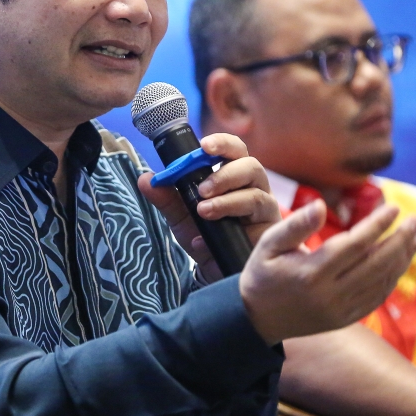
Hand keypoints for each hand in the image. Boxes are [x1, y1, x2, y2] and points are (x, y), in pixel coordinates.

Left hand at [137, 133, 280, 282]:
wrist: (217, 272)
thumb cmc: (205, 238)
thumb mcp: (181, 218)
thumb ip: (166, 199)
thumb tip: (145, 179)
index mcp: (233, 177)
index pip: (233, 151)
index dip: (222, 143)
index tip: (203, 146)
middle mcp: (253, 187)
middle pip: (251, 165)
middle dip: (225, 173)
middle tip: (202, 189)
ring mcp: (264, 207)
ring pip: (256, 193)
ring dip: (227, 199)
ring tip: (203, 210)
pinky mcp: (270, 228)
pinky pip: (258, 218)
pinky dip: (231, 219)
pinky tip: (208, 234)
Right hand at [241, 199, 415, 343]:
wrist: (256, 318)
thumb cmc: (262, 273)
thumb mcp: (269, 244)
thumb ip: (295, 224)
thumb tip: (321, 204)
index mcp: (310, 274)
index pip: (355, 246)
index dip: (378, 225)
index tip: (394, 208)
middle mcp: (329, 295)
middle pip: (376, 265)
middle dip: (400, 240)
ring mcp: (339, 311)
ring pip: (381, 282)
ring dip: (403, 258)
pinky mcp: (345, 320)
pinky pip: (377, 298)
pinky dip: (392, 278)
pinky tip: (400, 260)